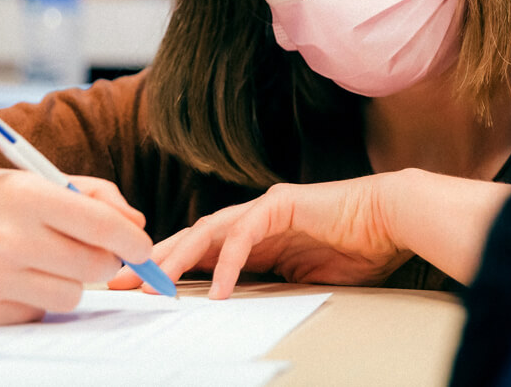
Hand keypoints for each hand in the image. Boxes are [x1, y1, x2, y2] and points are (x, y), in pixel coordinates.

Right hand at [0, 165, 154, 324]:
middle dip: (107, 260)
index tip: (143, 247)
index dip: (133, 241)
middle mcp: (5, 237)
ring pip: (73, 295)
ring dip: (70, 280)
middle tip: (94, 251)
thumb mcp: (32, 177)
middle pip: (96, 267)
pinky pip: (37, 312)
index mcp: (23, 194)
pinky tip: (9, 274)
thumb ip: (93, 196)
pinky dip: (35, 296)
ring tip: (41, 259)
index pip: (102, 225)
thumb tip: (137, 227)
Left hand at [108, 174, 411, 298]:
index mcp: (254, 235)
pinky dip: (227, 263)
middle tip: (118, 284)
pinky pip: (245, 236)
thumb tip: (231, 304)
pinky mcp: (281, 205)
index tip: (135, 292)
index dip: (165, 269)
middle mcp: (252, 217)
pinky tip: (216, 289)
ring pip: (207, 230)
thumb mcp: (301, 277)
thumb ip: (267, 283)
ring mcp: (265, 208)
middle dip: (153, 262)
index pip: (199, 251)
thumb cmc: (356, 247)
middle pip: (191, 238)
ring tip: (153, 285)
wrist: (391, 218)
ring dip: (177, 258)